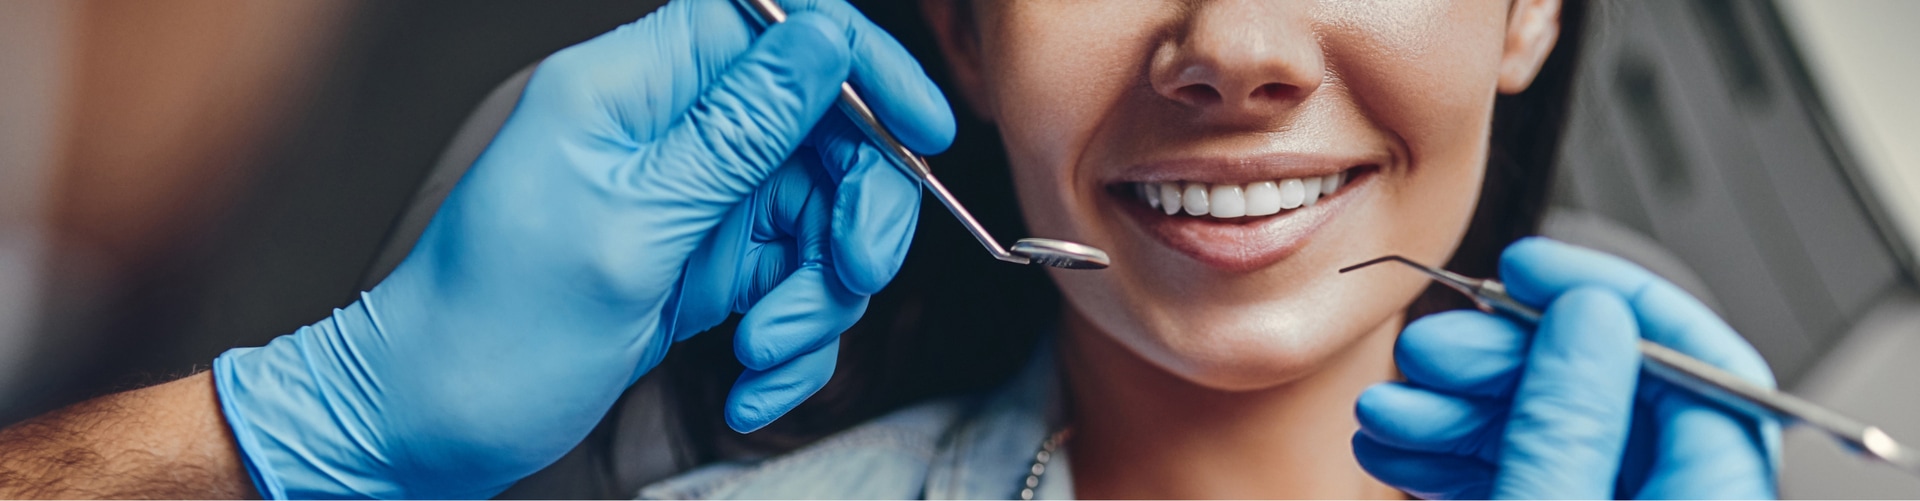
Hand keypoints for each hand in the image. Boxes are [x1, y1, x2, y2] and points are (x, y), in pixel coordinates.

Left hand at [208, 0, 952, 497]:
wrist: (430, 424)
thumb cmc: (492, 325)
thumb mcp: (630, 225)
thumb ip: (739, 128)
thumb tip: (827, 36)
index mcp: (634, 88)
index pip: (777, 26)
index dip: (862, 63)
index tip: (922, 130)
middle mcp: (671, 134)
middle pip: (823, 133)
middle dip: (854, 213)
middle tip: (849, 276)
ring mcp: (693, 202)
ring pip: (818, 220)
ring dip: (815, 300)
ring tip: (762, 353)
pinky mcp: (705, 267)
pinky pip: (790, 286)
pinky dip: (788, 343)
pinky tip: (748, 386)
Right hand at [1353, 237, 1778, 498]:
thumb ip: (1570, 426)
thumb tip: (1588, 319)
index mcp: (1703, 500)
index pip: (1704, 367)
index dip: (1614, 299)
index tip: (1534, 269)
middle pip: (1609, 393)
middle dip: (1502, 362)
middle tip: (1429, 351)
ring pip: (1549, 434)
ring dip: (1457, 410)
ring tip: (1388, 411)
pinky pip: (1521, 476)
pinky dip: (1456, 457)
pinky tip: (1399, 449)